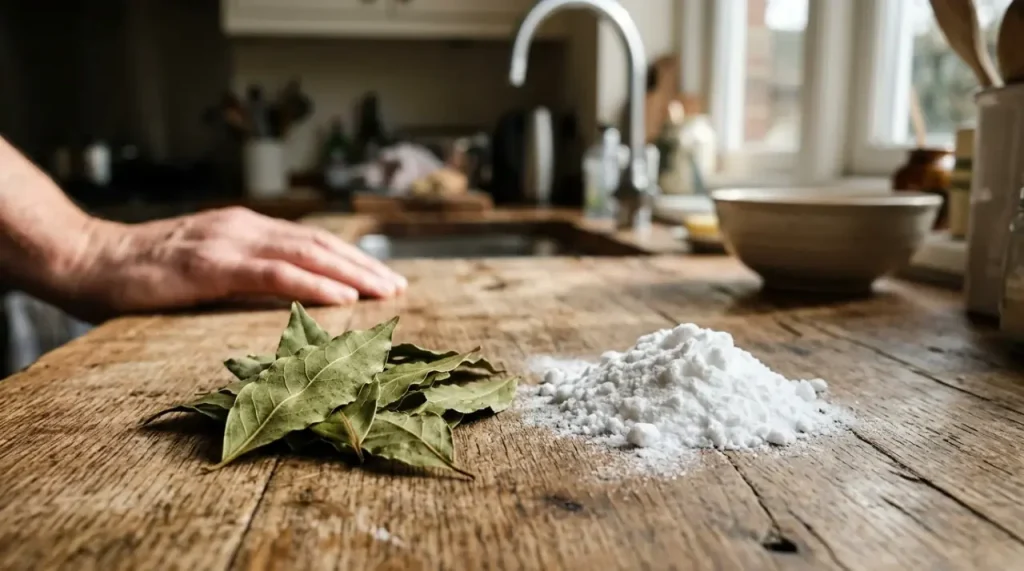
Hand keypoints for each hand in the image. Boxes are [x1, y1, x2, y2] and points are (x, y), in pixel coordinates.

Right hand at [58, 207, 405, 319]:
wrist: (85, 260)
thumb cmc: (143, 276)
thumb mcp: (205, 271)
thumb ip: (243, 277)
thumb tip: (287, 304)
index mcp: (245, 229)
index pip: (311, 242)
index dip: (352, 259)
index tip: (384, 280)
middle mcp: (244, 227)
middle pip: (319, 245)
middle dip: (364, 266)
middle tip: (400, 288)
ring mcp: (228, 242)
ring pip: (306, 254)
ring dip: (352, 274)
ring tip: (385, 293)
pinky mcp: (211, 264)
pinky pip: (273, 274)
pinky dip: (313, 285)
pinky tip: (342, 299)